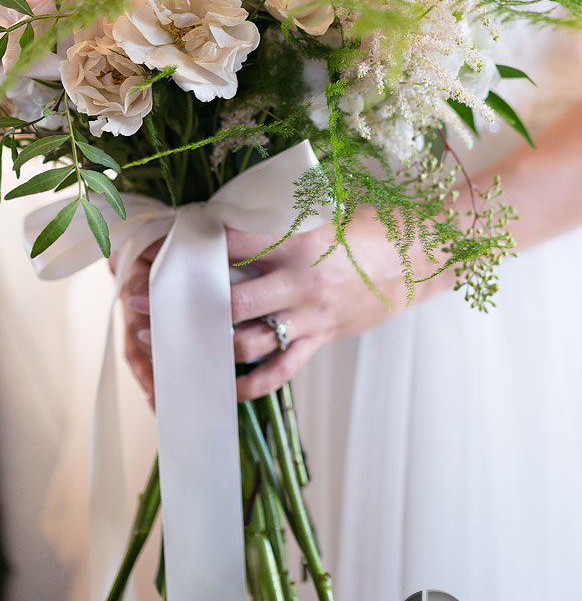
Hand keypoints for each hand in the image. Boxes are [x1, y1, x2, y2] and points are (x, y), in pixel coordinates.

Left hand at [119, 209, 453, 405]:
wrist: (420, 259)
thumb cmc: (372, 230)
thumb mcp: (325, 215)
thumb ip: (280, 225)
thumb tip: (230, 226)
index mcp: (298, 241)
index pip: (233, 243)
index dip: (193, 247)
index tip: (158, 250)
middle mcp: (299, 281)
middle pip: (229, 299)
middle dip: (183, 305)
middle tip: (143, 308)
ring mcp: (310, 316)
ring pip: (247, 340)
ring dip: (207, 347)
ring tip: (173, 348)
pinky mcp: (321, 340)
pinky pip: (279, 370)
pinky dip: (248, 383)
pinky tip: (221, 386)